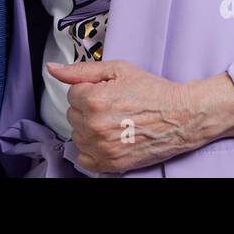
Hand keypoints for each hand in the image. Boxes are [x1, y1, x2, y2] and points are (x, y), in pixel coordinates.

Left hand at [47, 60, 233, 173]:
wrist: (180, 116)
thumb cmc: (152, 92)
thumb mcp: (117, 70)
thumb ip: (81, 70)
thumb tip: (53, 69)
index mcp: (93, 100)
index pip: (72, 93)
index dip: (89, 90)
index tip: (106, 92)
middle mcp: (95, 126)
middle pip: (72, 114)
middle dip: (87, 108)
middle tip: (112, 105)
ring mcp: (102, 147)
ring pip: (77, 135)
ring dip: (89, 128)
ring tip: (113, 120)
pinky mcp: (111, 164)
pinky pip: (84, 158)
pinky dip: (92, 148)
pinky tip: (108, 137)